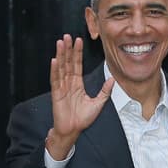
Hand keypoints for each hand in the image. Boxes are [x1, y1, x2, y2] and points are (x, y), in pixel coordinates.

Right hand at [46, 34, 113, 159]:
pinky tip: (55, 60)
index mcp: (77, 84)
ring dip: (61, 55)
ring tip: (61, 42)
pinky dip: (55, 70)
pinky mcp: (56, 94)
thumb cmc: (82, 119)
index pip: (77, 64)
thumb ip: (105, 91)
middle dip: (68, 49)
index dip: (78, 53)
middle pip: (68, 62)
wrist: (72, 131)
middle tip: (67, 36)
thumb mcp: (98, 103)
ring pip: (61, 68)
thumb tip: (112, 80)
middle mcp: (68, 83)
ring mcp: (61, 87)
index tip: (79, 40)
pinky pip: (55, 80)